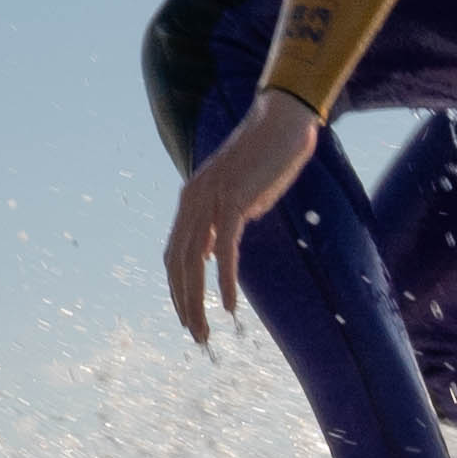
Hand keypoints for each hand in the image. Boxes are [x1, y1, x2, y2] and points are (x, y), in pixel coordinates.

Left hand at [163, 87, 326, 345]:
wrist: (282, 121)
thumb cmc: (265, 157)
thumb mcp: (239, 195)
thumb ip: (222, 221)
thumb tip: (217, 249)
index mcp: (191, 200)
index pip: (174, 254)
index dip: (178, 288)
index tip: (187, 316)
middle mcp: (192, 200)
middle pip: (177, 263)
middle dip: (184, 303)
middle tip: (196, 336)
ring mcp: (210, 199)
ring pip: (194, 261)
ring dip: (198, 300)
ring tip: (205, 331)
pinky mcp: (233, 200)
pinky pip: (225, 249)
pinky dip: (226, 280)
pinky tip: (230, 305)